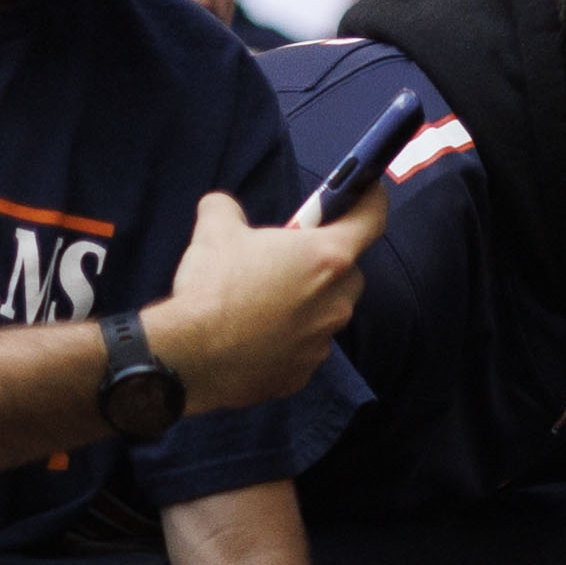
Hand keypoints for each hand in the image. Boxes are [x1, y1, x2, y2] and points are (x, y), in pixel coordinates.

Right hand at [148, 188, 378, 414]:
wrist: (194, 358)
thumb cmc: (214, 287)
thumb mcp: (215, 229)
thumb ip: (228, 208)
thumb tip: (224, 208)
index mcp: (326, 258)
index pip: (371, 220)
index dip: (370, 201)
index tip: (367, 192)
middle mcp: (336, 302)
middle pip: (349, 272)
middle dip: (326, 261)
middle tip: (290, 257)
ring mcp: (324, 342)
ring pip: (327, 311)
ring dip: (307, 300)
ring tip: (264, 297)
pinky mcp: (306, 372)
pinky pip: (305, 345)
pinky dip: (288, 336)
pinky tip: (255, 332)